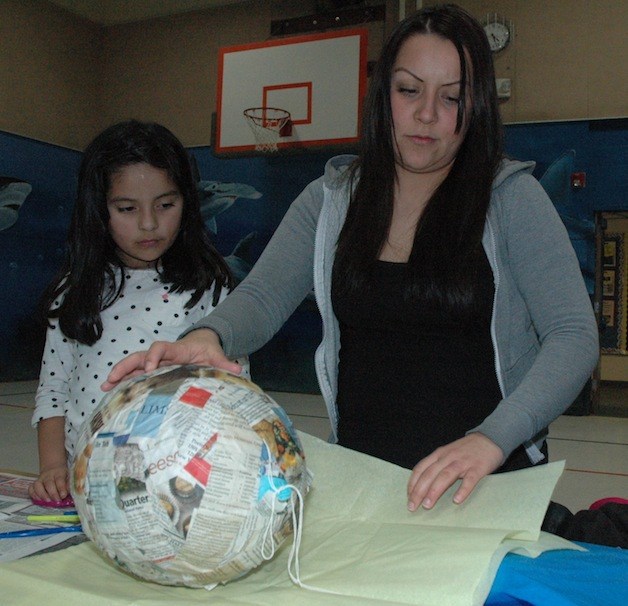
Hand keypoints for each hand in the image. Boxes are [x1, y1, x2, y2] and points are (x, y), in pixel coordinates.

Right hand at [28, 465, 68, 501]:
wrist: (53, 467)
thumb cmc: (63, 474)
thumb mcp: (69, 476)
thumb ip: (69, 484)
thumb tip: (72, 493)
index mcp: (59, 472)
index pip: (60, 479)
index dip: (61, 488)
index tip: (63, 496)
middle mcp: (48, 475)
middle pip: (49, 483)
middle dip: (52, 493)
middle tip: (57, 501)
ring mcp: (40, 479)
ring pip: (38, 485)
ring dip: (42, 495)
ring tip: (47, 501)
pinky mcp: (34, 483)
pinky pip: (31, 488)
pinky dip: (33, 495)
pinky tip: (39, 500)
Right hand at [101, 329, 241, 390]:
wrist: (203, 344)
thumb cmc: (208, 350)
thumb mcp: (217, 355)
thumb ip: (225, 363)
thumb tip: (238, 369)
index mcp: (176, 349)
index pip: (161, 348)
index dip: (154, 355)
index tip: (150, 368)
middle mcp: (162, 355)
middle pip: (139, 356)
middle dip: (125, 366)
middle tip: (112, 378)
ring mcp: (156, 362)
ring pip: (134, 365)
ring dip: (119, 374)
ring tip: (105, 387)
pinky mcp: (154, 369)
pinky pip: (137, 374)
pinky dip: (124, 381)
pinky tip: (112, 392)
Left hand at [406, 433, 503, 510]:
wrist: (489, 439)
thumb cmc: (465, 450)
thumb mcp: (446, 453)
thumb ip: (436, 465)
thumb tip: (421, 484)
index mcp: (439, 454)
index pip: (421, 468)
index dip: (413, 483)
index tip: (408, 498)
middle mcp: (448, 457)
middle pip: (430, 474)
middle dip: (419, 491)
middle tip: (413, 507)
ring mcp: (463, 462)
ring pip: (445, 476)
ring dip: (434, 491)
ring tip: (427, 505)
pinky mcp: (478, 468)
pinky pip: (469, 480)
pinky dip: (462, 490)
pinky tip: (456, 501)